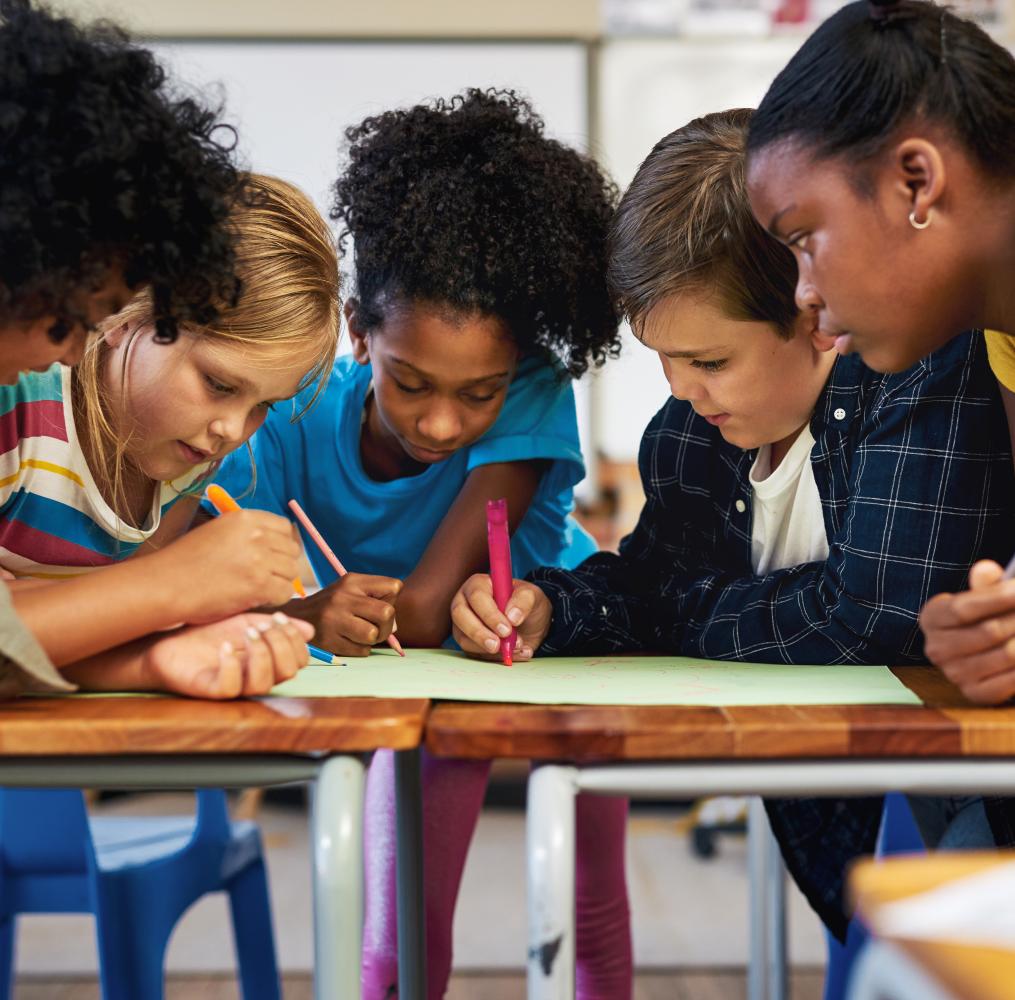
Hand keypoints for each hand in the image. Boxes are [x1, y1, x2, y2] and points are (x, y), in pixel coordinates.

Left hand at [143, 611, 314, 698]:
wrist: (167, 638)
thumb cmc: (205, 633)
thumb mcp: (245, 622)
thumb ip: (274, 626)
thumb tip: (308, 630)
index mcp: (266, 661)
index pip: (298, 661)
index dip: (295, 640)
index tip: (277, 617)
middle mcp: (254, 676)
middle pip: (288, 673)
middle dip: (281, 644)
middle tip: (261, 626)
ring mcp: (234, 685)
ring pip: (264, 684)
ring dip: (261, 654)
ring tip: (248, 634)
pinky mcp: (211, 690)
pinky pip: (231, 687)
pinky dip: (232, 665)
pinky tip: (224, 646)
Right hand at [154, 511, 302, 622]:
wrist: (165, 585)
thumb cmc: (185, 563)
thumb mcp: (217, 532)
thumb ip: (246, 534)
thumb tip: (274, 544)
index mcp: (245, 518)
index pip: (284, 527)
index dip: (281, 544)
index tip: (272, 556)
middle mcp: (255, 535)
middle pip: (291, 550)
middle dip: (281, 565)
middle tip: (264, 577)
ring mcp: (259, 559)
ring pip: (291, 571)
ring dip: (279, 582)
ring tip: (257, 589)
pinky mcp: (258, 584)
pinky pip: (284, 592)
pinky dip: (275, 599)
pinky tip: (257, 599)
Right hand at [285, 573, 401, 656]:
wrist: (297, 617)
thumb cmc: (334, 605)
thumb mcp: (351, 591)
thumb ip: (377, 601)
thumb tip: (395, 627)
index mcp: (353, 581)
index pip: (394, 586)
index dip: (392, 599)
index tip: (378, 604)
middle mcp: (343, 597)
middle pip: (387, 613)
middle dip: (387, 625)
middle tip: (375, 627)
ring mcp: (334, 619)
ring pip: (373, 634)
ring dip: (372, 639)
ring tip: (361, 634)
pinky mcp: (329, 640)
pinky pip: (362, 650)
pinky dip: (361, 649)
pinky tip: (348, 641)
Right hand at [450, 574, 551, 660]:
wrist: (530, 624)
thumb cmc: (526, 604)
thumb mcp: (533, 596)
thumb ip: (524, 601)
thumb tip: (512, 617)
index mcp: (480, 584)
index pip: (477, 596)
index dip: (489, 614)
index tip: (506, 629)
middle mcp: (466, 602)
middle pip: (460, 616)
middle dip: (479, 633)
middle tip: (498, 645)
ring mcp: (464, 623)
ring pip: (463, 638)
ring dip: (487, 649)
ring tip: (513, 648)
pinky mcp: (467, 642)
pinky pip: (473, 653)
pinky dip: (493, 658)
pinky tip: (510, 653)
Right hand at [920, 559, 1014, 703]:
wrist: (979, 648)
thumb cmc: (982, 615)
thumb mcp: (979, 595)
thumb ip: (985, 583)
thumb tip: (987, 570)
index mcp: (932, 618)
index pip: (963, 609)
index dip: (997, 598)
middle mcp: (937, 649)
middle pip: (989, 632)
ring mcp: (955, 674)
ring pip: (1007, 655)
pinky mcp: (976, 693)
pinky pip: (1012, 680)